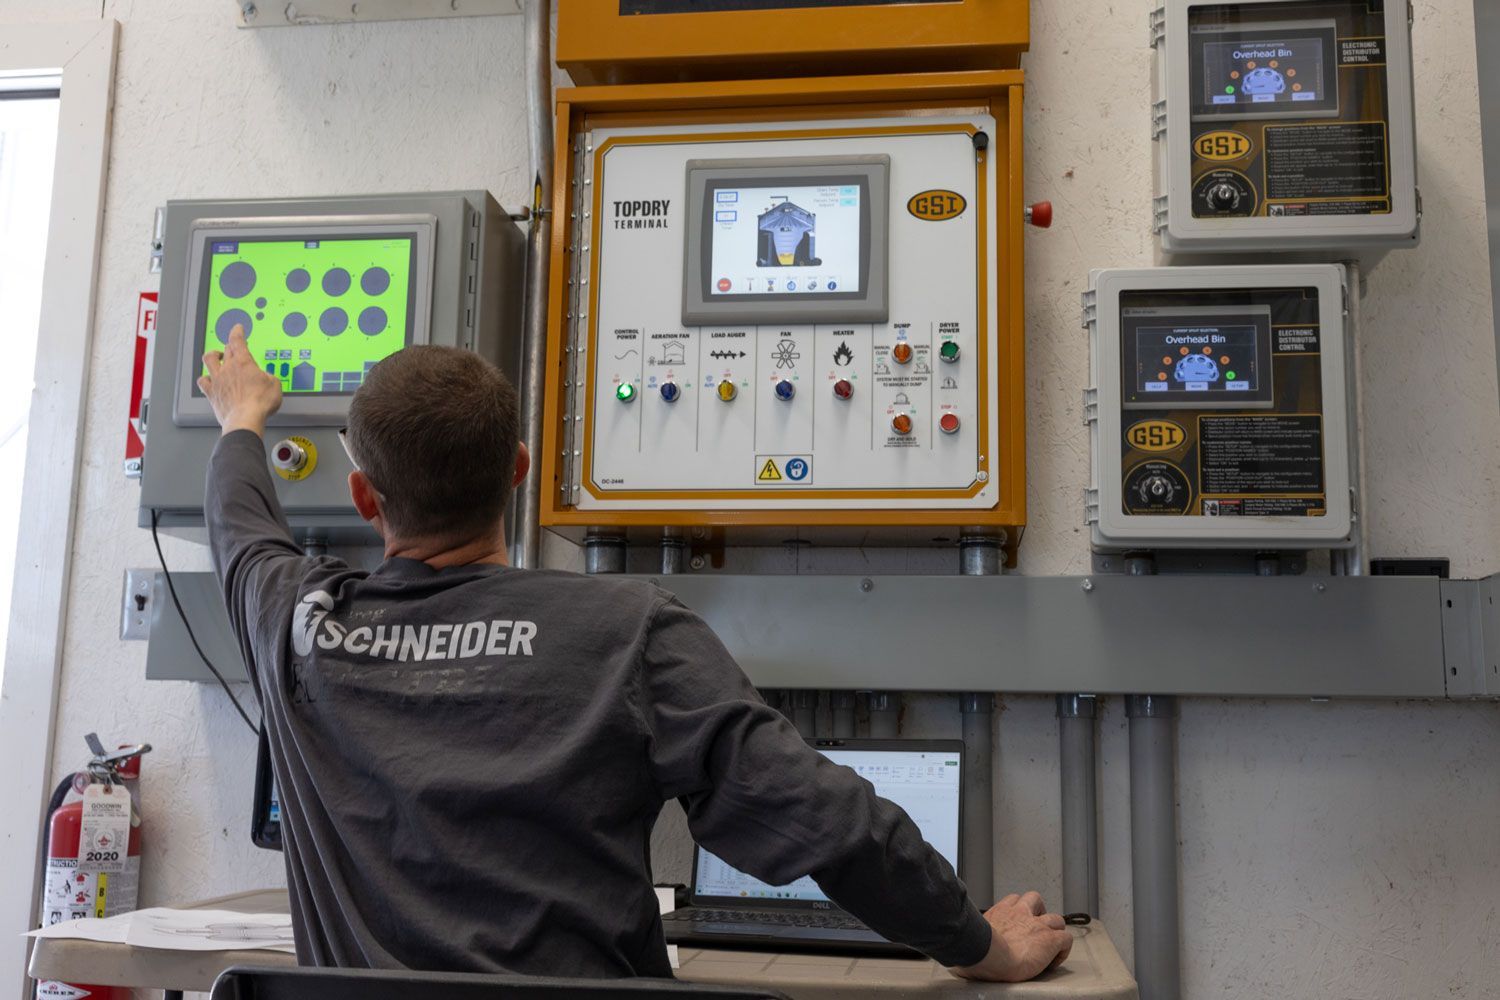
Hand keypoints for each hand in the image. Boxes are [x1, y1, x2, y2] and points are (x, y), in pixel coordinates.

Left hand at [198, 325, 281, 435]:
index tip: (237, 328)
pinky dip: (204, 378)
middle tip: (234, 346)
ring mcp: (218, 380)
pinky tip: (207, 379)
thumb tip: (266, 378)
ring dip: (213, 355)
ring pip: (209, 359)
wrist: (246, 419)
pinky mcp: (212, 393)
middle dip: (230, 345)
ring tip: (216, 356)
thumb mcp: (275, 385)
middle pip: (226, 349)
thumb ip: (269, 377)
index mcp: (244, 363)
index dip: (237, 332)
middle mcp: (228, 368)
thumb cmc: (259, 403)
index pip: (237, 340)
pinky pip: (202, 381)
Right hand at [949, 891, 1072, 982]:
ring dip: (1054, 928)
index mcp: (1001, 912)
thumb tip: (956, 955)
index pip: (1012, 901)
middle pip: (1035, 900)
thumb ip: (969, 938)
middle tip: (1035, 926)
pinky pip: (1066, 939)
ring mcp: (1037, 925)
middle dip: (1038, 911)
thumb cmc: (975, 950)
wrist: (989, 955)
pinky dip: (1063, 949)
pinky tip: (1055, 959)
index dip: (1018, 910)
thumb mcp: (970, 937)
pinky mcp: (1050, 939)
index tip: (1016, 924)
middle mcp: (1021, 913)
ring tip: (1050, 942)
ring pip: (1056, 918)